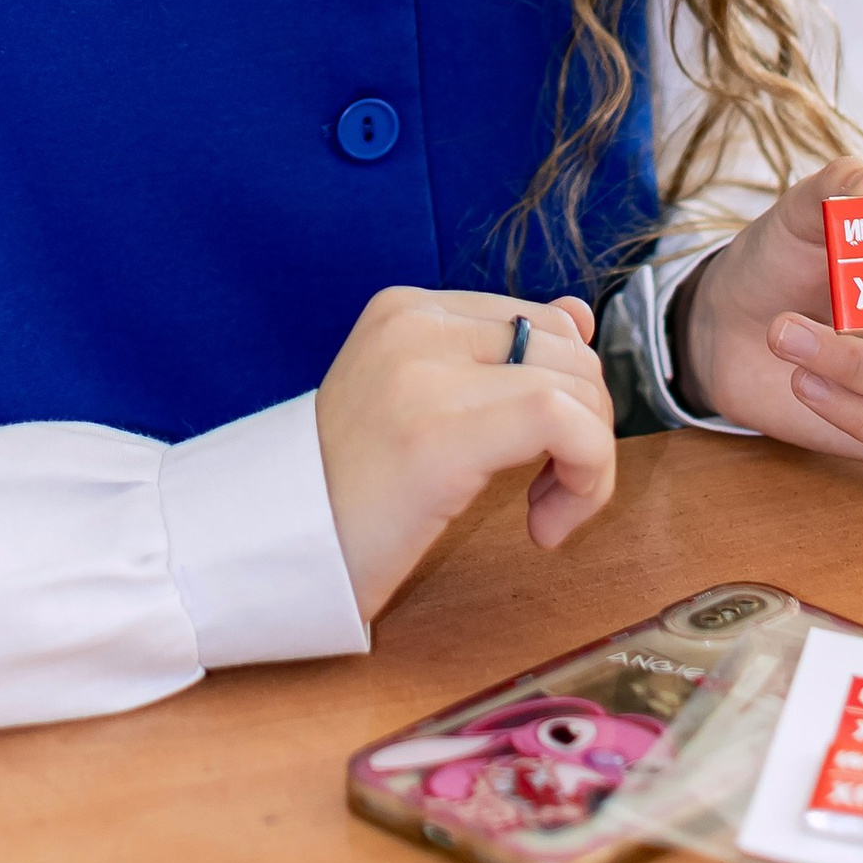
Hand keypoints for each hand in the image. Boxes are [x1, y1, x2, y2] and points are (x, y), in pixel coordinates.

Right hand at [315, 287, 615, 620]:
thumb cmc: (349, 496)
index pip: (541, 322)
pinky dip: (586, 480)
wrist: (273, 551)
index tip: (544, 459)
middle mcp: (415, 325)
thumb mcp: (425, 406)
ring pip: (578, 386)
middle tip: (548, 494)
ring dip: (589, 464)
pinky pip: (567, 425)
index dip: (570, 393)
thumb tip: (580, 314)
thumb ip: (498, 355)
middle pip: (570, 351)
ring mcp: (424, 372)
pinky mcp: (441, 431)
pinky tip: (544, 528)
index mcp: (406, 310)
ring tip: (542, 515)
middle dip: (588, 428)